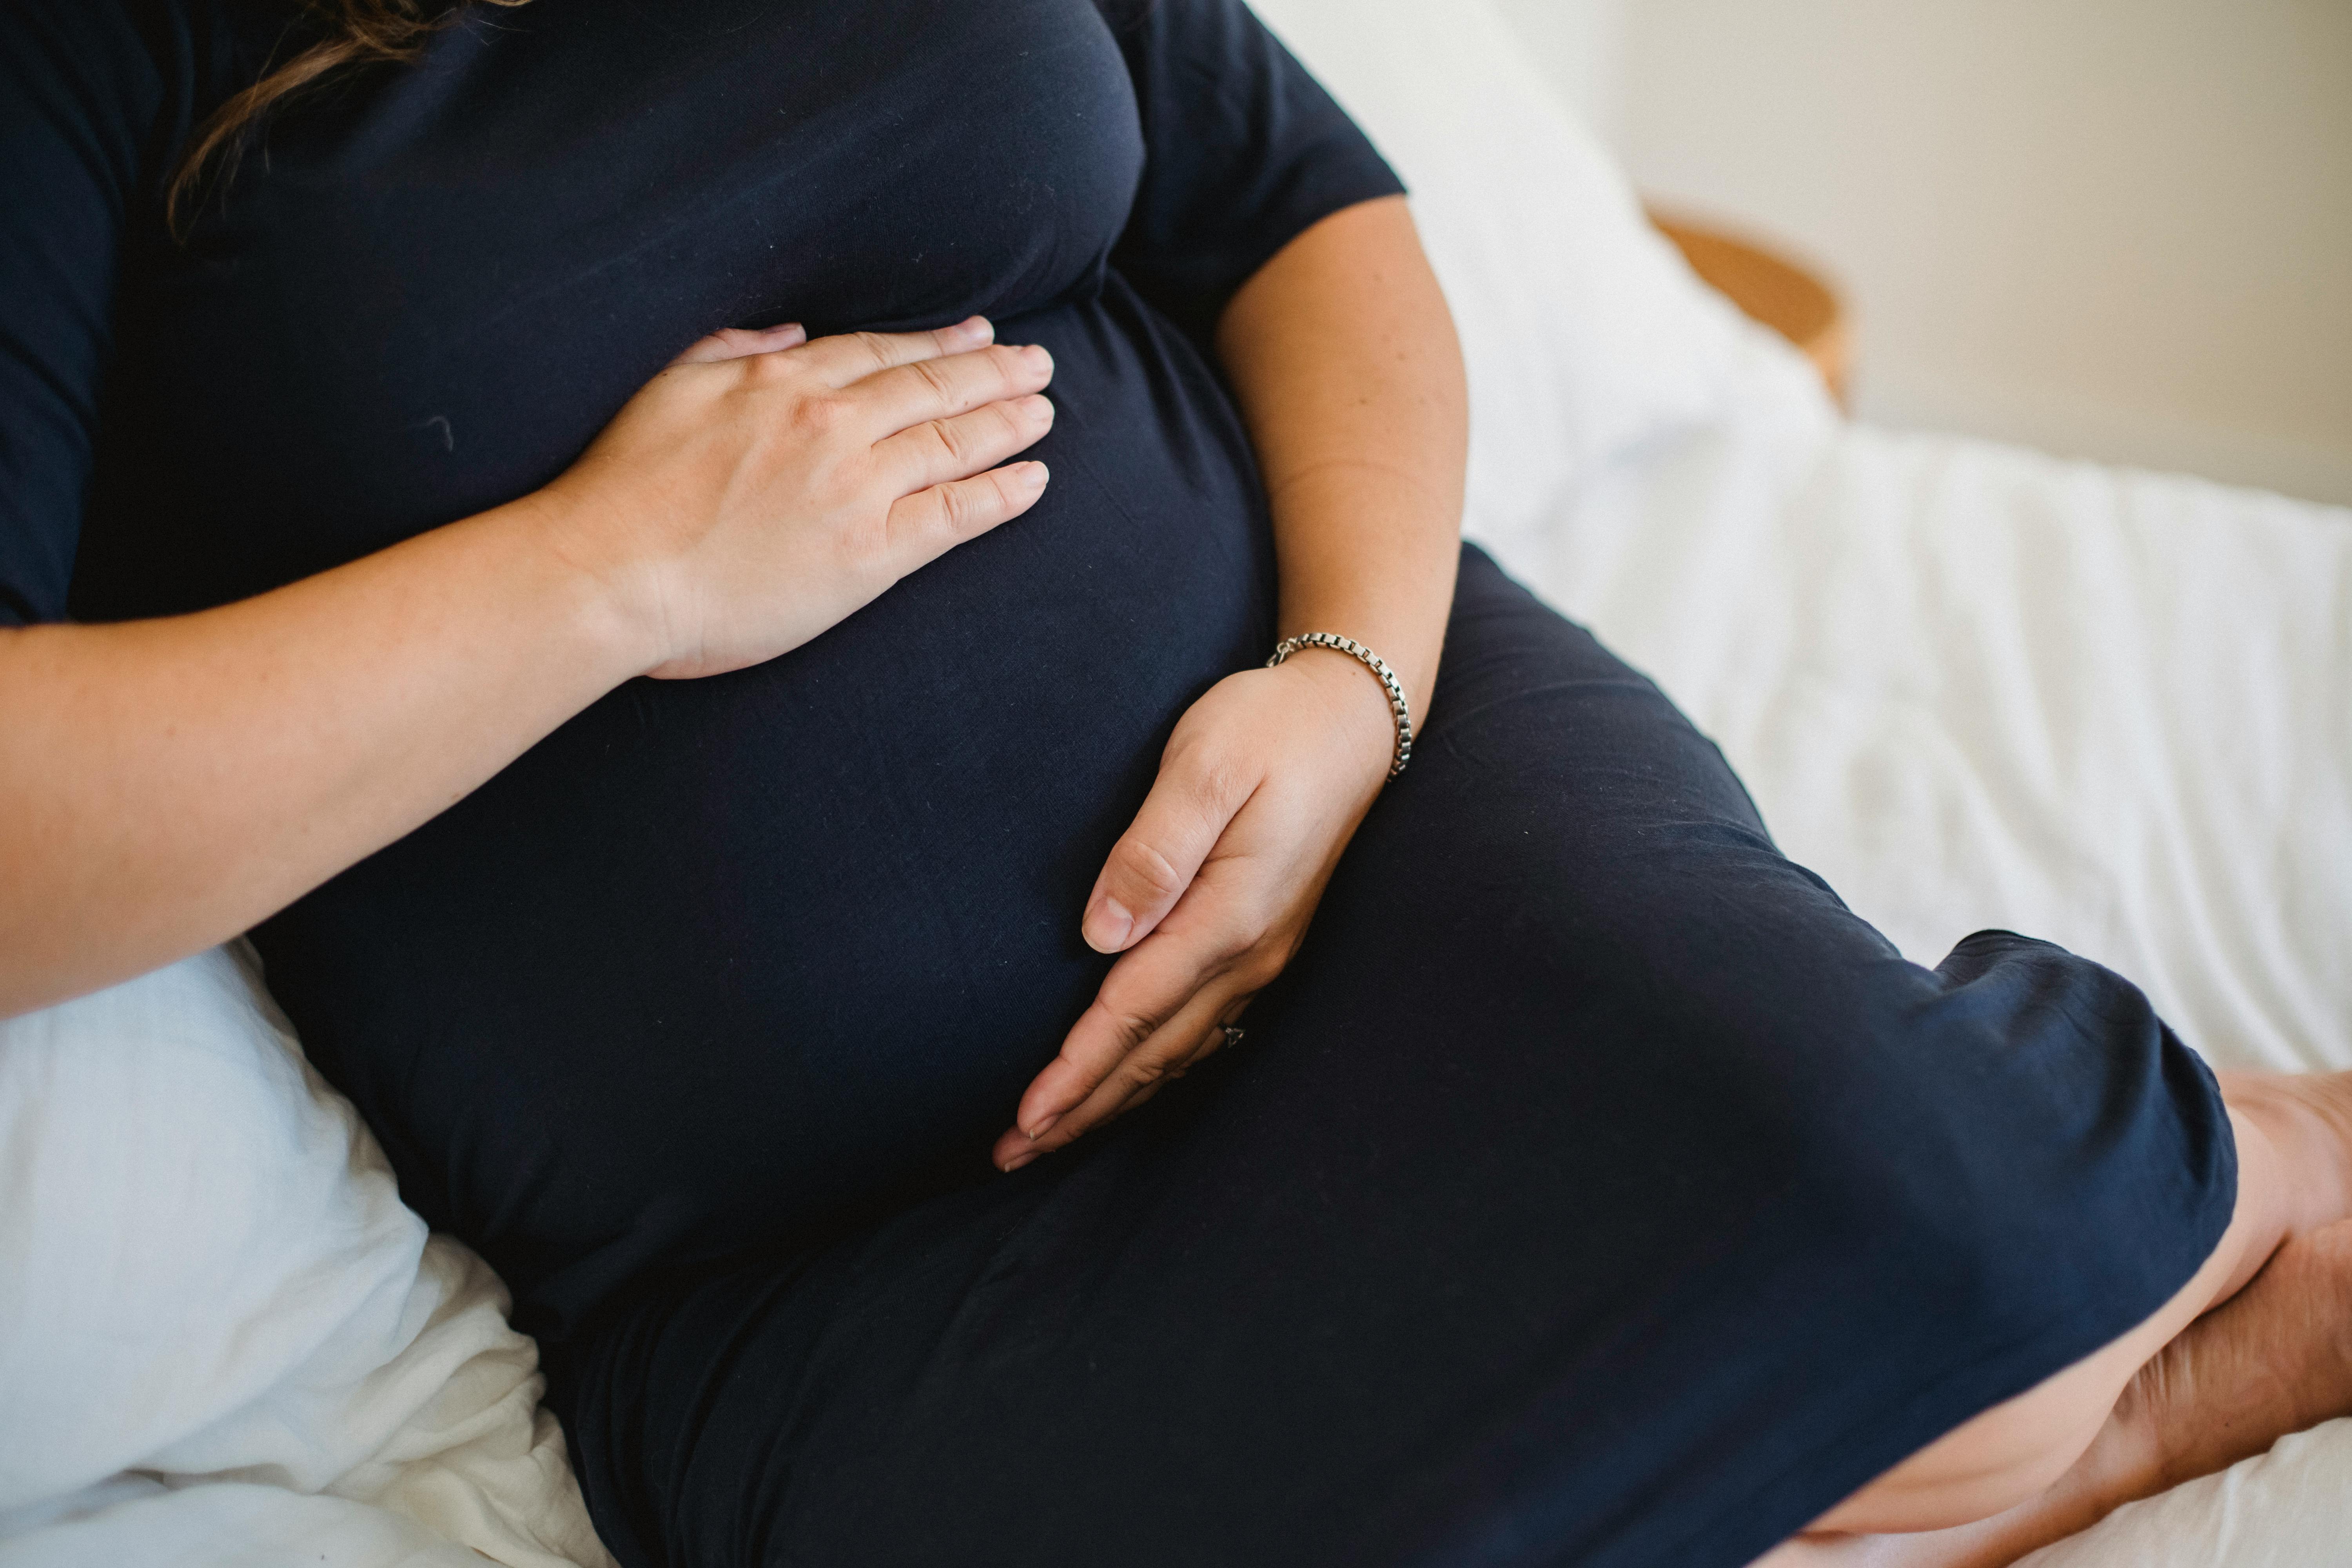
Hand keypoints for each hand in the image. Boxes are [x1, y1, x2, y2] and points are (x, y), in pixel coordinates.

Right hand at [540, 316, 1055, 679]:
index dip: (939, 344)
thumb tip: (788, 335)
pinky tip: (1033, 480)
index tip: (978, 334)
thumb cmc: (623, 488)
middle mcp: (832, 427)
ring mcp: (856, 489)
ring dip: (1007, 424)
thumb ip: (731, 352)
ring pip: (953, 444)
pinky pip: (954, 516)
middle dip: (992, 373)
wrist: (610, 571)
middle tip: (1036, 364)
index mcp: (784, 384)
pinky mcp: (869, 554)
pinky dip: (1000, 494)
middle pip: (932, 390)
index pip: (883, 355)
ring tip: (1043, 413)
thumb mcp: (670, 387)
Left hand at [993, 649, 1398, 1169]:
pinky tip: (1124, 1085)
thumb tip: (1100, 934)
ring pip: (1176, 1053)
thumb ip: (1153, 850)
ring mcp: (1260, 955)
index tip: (1024, 1119)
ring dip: (1113, 1099)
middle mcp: (1249, 953)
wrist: (1349, 719)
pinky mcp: (1260, 945)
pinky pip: (1199, 1031)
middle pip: (1151, 1054)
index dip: (1075, 1072)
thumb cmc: (1268, 728)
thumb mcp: (1205, 766)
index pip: (1132, 1013)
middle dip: (1081, 1109)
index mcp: (1228, 915)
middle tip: (1011, 1153)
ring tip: (1051, 1136)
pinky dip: (1152, 1069)